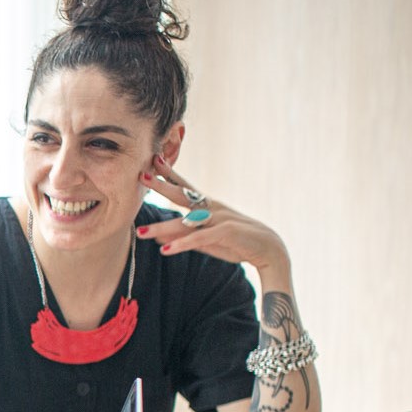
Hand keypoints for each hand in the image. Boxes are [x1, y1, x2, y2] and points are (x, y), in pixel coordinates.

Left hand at [135, 157, 289, 274]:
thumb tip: (157, 236)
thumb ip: (183, 236)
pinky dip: (182, 244)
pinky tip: (165, 250)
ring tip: (141, 232)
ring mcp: (221, 219)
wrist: (269, 250)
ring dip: (162, 227)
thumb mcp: (206, 240)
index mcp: (208, 206)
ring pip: (186, 223)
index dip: (169, 174)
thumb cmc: (237, 243)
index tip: (152, 161)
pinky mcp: (228, 233)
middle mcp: (213, 208)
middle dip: (162, 186)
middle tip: (141, 176)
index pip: (185, 187)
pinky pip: (200, 238)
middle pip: (183, 195)